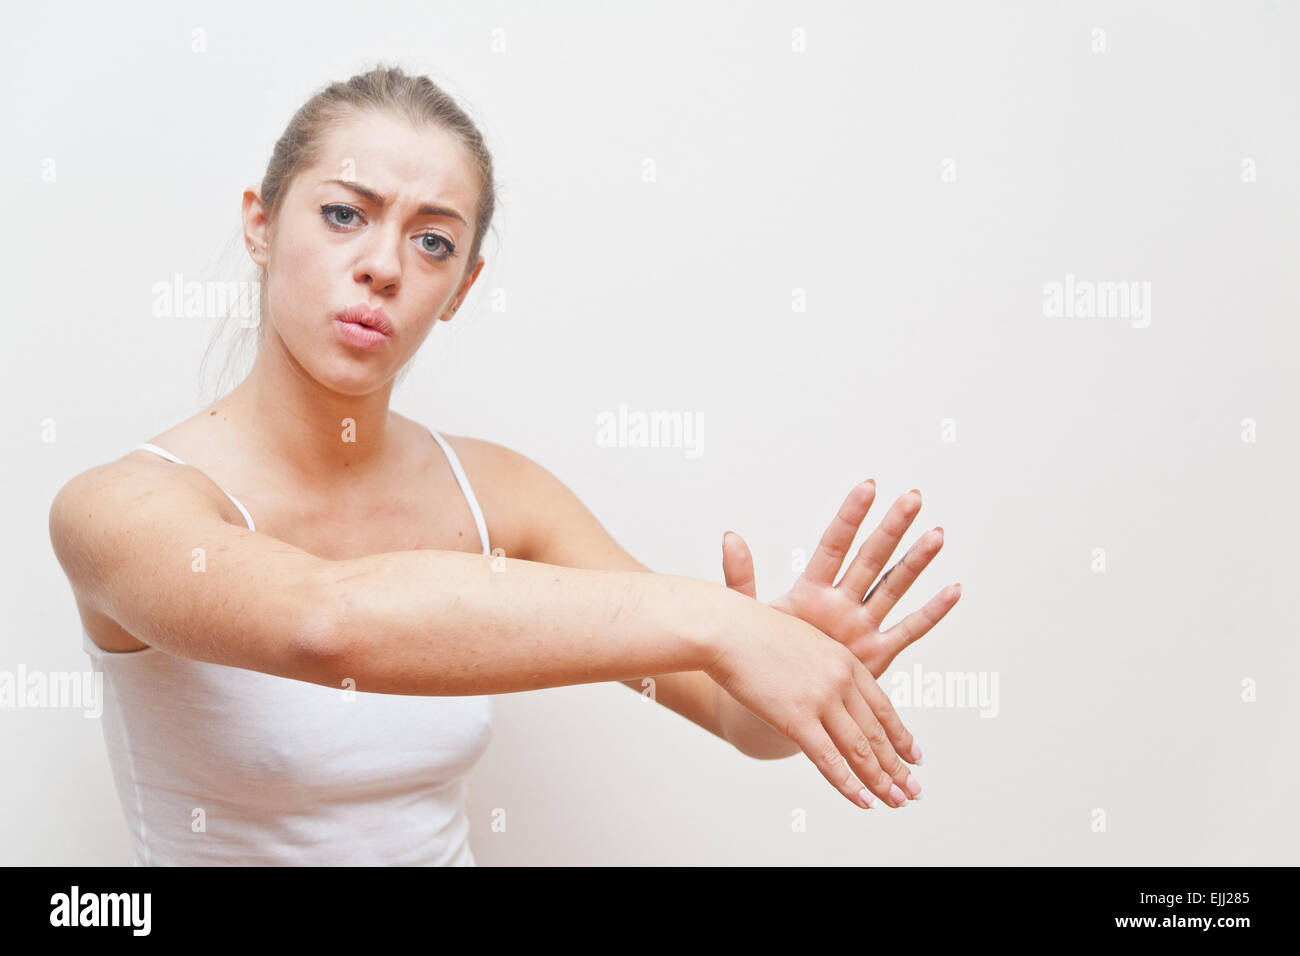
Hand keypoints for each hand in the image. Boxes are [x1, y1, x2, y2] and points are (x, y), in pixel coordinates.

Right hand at [703, 590, 922, 808]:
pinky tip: (864, 801)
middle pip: (877, 732)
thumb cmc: (751, 631)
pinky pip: (828, 760)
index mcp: (844, 660)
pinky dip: (849, 785)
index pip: (882, 706)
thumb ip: (817, 667)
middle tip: (914, 790)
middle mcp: (840, 680)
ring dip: (882, 781)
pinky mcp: (796, 718)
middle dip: (898, 766)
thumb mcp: (800, 642)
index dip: (900, 734)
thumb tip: (820, 689)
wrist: (726, 627)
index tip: (914, 755)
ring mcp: (821, 700)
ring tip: (897, 802)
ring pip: (860, 750)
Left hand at [722, 481, 960, 679]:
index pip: (834, 545)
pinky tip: (953, 589)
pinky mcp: (876, 654)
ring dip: (915, 562)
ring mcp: (861, 626)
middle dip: (892, 528)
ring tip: (936, 535)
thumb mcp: (750, 616)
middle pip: (871, 558)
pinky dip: (931, 613)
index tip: (868, 485)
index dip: (850, 517)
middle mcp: (841, 602)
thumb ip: (741, 578)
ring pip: (894, 587)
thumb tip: (729, 536)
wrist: (774, 702)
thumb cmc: (761, 655)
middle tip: (913, 498)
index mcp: (811, 590)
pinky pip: (909, 630)